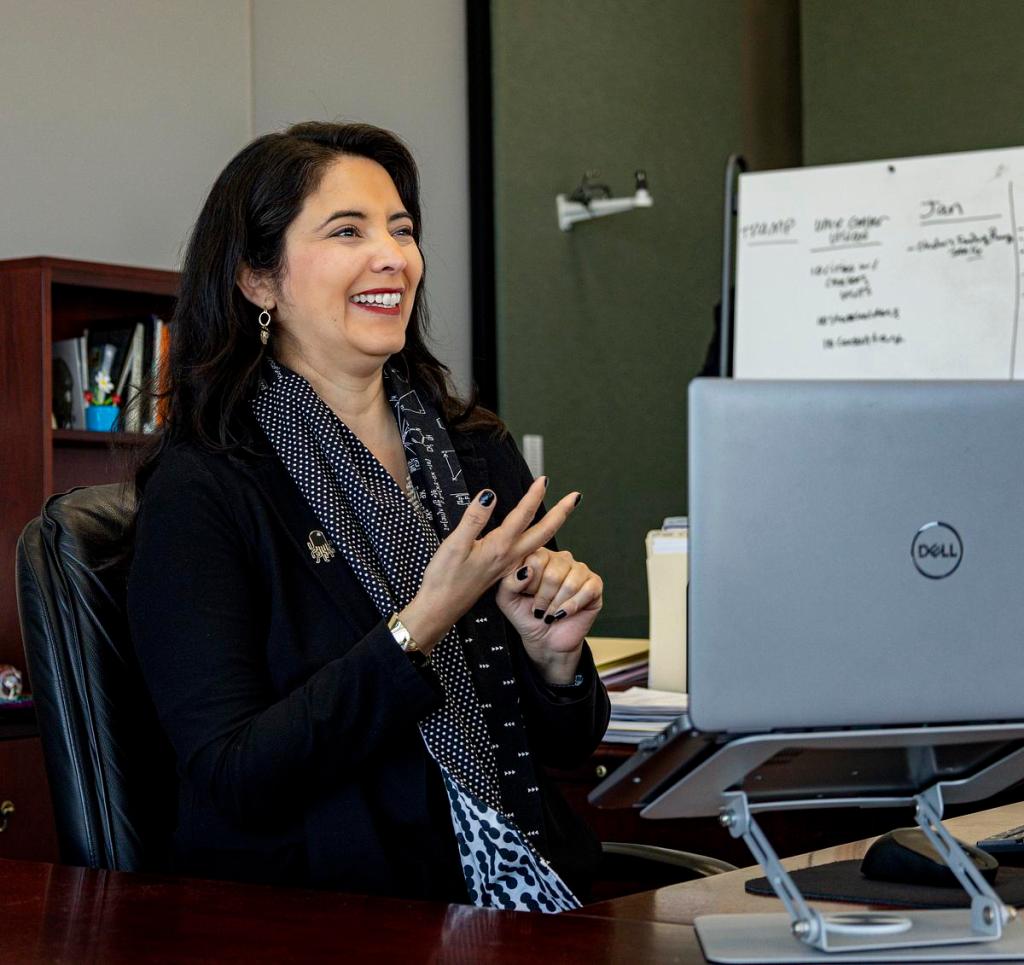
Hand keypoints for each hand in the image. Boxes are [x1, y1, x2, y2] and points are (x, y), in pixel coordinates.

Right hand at [398, 477, 580, 653]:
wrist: (441, 608)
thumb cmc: (444, 579)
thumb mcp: (455, 545)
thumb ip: (474, 519)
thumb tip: (490, 495)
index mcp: (499, 547)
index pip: (523, 515)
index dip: (534, 495)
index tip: (544, 480)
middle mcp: (509, 557)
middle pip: (543, 532)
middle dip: (561, 513)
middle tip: (576, 497)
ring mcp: (508, 566)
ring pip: (537, 543)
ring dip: (552, 526)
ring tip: (561, 513)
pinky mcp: (502, 571)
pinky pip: (528, 554)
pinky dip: (538, 540)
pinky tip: (536, 537)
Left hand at [496, 547, 602, 683]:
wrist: (545, 640)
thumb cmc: (526, 616)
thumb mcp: (507, 599)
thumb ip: (509, 582)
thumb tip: (526, 570)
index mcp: (540, 555)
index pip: (537, 559)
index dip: (530, 583)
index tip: (526, 595)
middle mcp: (561, 558)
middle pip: (554, 573)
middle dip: (544, 598)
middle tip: (539, 609)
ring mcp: (580, 570)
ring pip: (571, 583)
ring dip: (557, 605)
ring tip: (550, 613)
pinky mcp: (595, 585)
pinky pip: (588, 591)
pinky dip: (572, 607)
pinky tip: (563, 613)